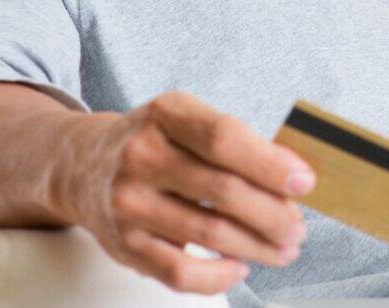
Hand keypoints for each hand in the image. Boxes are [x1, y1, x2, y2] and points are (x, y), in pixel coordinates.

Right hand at [57, 91, 313, 293]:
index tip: (305, 183)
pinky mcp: (123, 244)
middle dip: (274, 214)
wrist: (82, 166)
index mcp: (165, 113)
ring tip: (285, 248)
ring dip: (258, 246)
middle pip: (224, 190)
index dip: (270, 163)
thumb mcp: (186, 122)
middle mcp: (141, 155)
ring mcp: (128, 202)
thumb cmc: (157, 144)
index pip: (224, 137)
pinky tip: (241, 267)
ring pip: (210, 232)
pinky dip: (219, 275)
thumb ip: (236, 144)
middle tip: (299, 227)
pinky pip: (180, 271)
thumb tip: (296, 181)